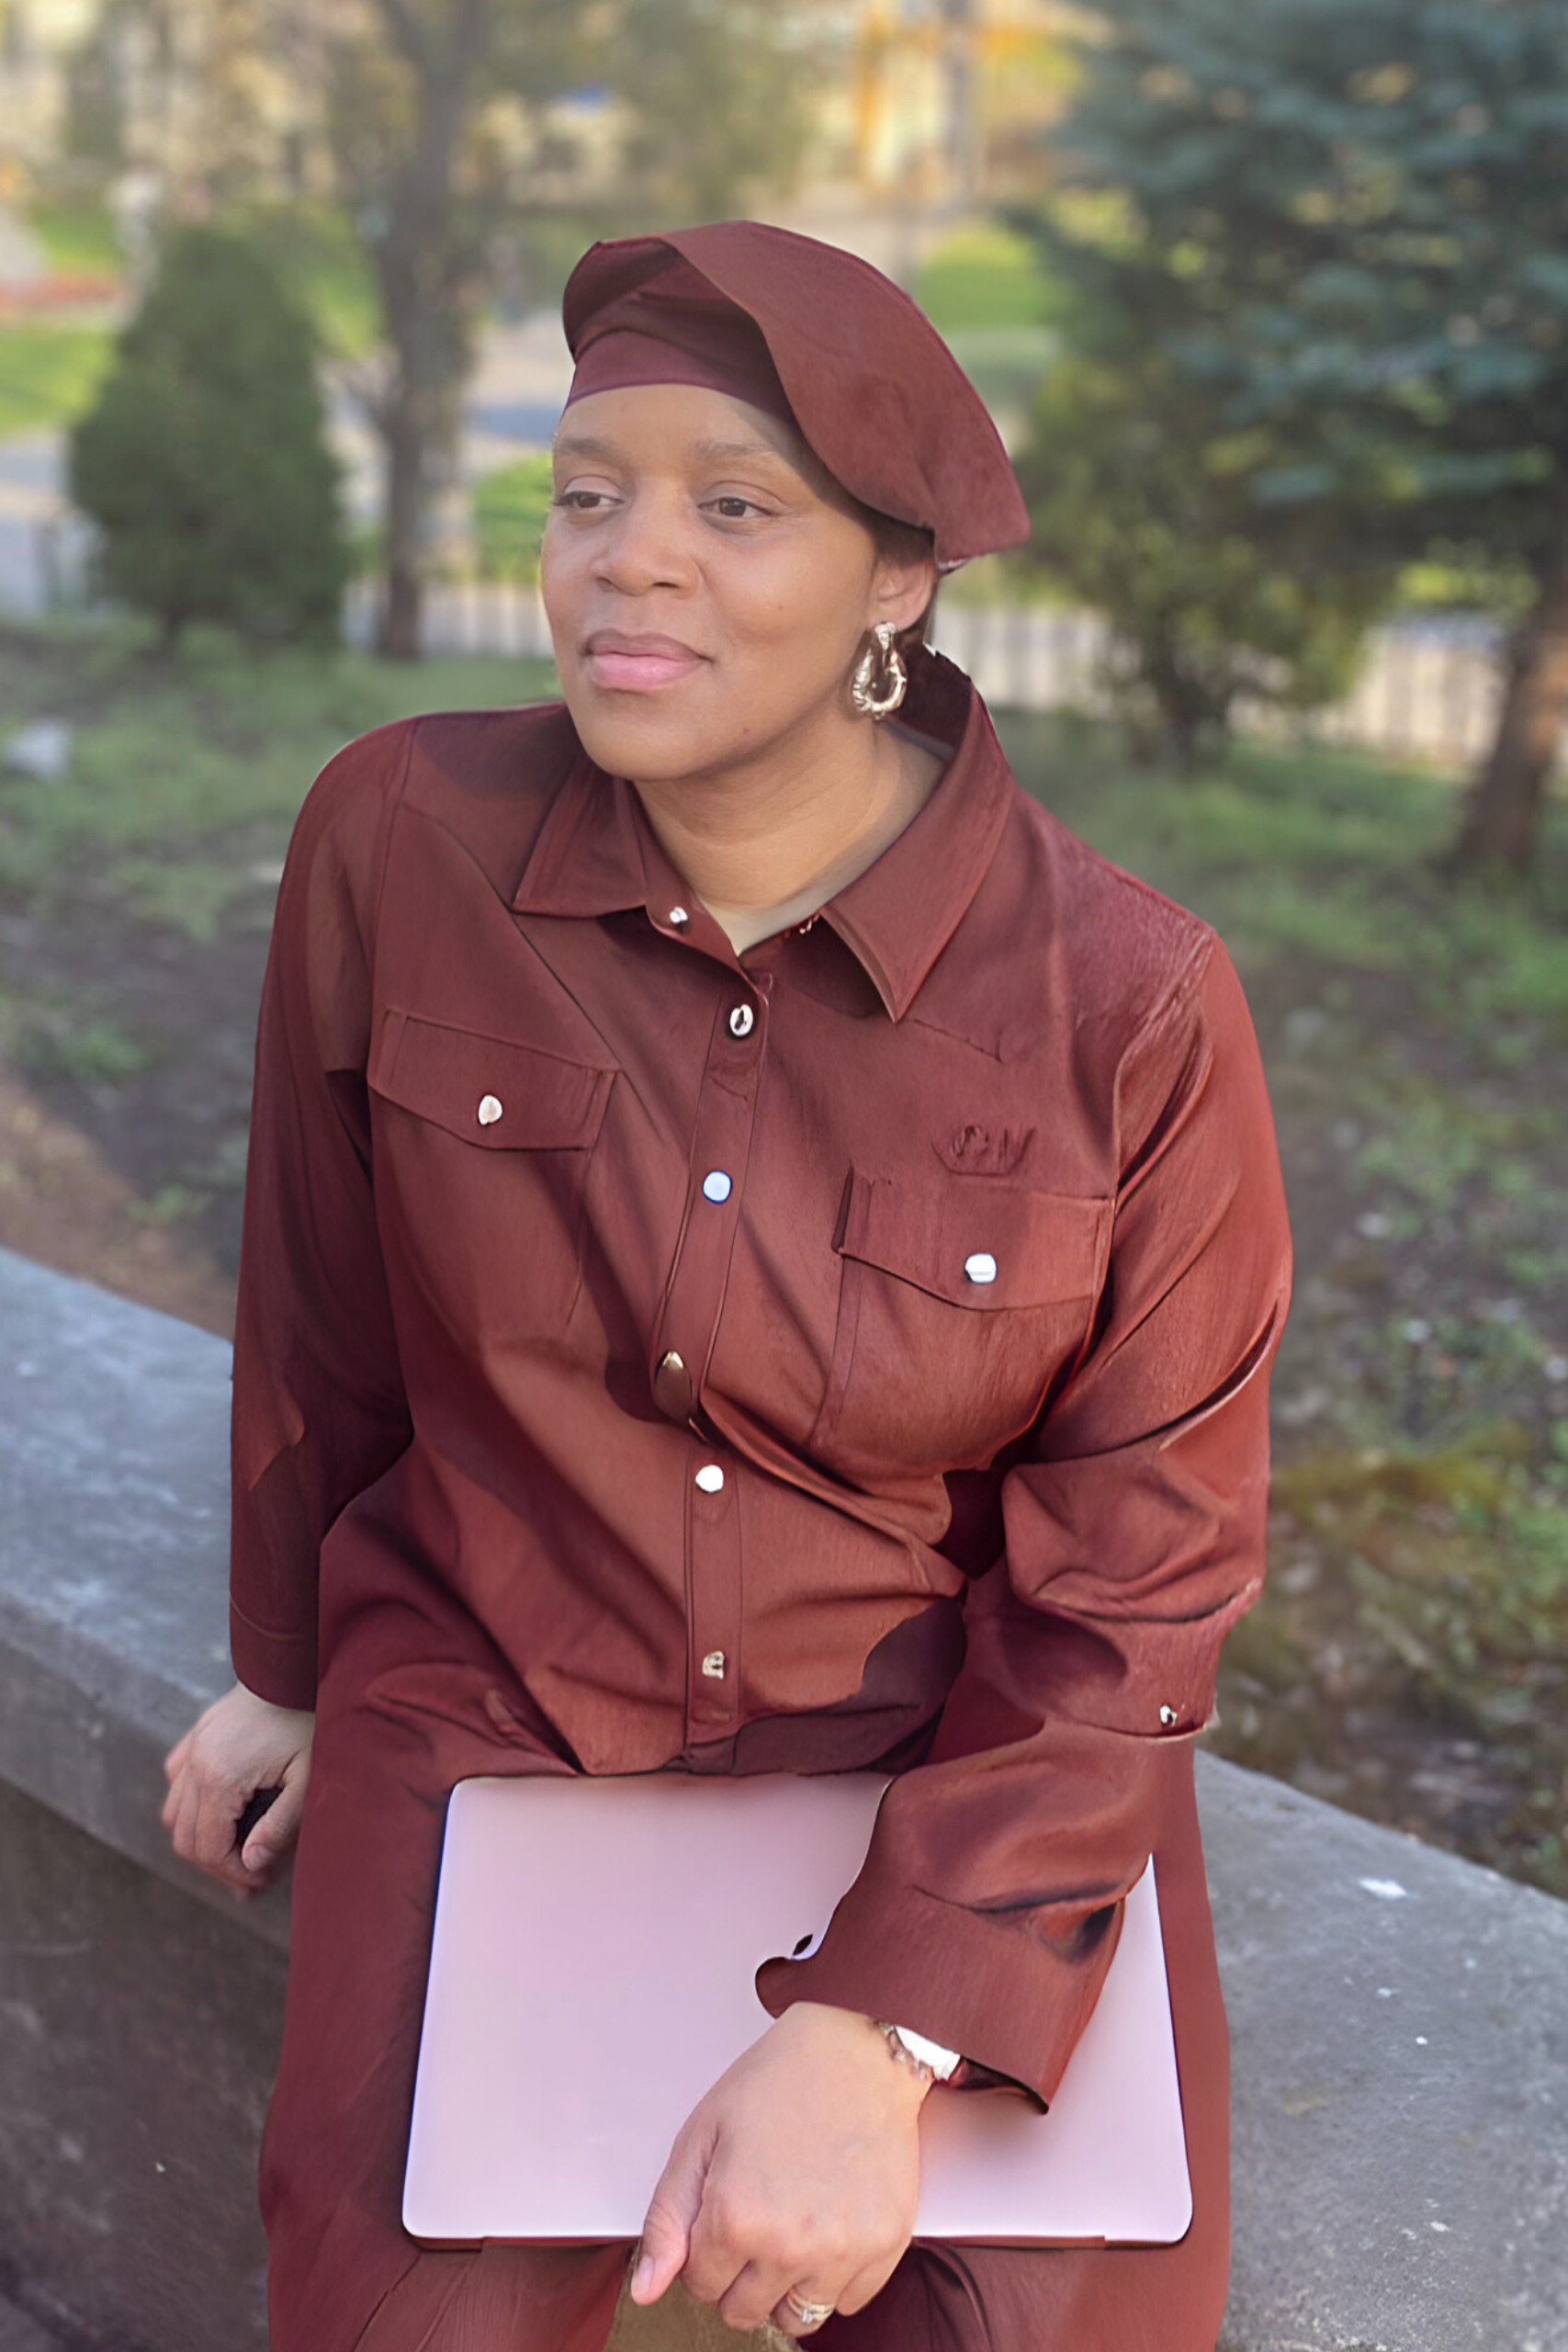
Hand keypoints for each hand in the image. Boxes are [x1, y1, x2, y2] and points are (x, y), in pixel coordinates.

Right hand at [161, 1681, 314, 1894]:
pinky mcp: (196, 1735)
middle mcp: (195, 1764)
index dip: (232, 1873)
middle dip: (216, 1863)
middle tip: (250, 1876)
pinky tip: (220, 1810)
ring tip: (235, 1848)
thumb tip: (251, 1864)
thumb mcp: (307, 1778)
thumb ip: (280, 1825)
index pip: (208, 1848)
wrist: (294, 1668)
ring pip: (174, 1813)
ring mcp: (192, 1747)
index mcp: (220, 1778)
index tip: (260, 1881)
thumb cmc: (308, 1720)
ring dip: (201, 1836)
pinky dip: (190, 1803)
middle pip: (186, 1837)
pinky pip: (177, 1780)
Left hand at [629, 2002, 928, 2337]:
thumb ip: (667, 2218)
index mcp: (734, 2218)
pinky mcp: (885, 2246)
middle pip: (743, 2311)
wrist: (855, 2050)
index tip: (723, 2209)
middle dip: (739, 2274)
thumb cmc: (777, 2082)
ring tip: (794, 2228)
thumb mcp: (702, 2135)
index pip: (699, 2284)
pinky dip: (835, 2277)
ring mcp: (841, 2251)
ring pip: (796, 2318)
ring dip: (785, 2286)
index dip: (705, 2248)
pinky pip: (848, 2303)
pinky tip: (830, 2226)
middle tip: (758, 2215)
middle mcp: (788, 2246)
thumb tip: (645, 2292)